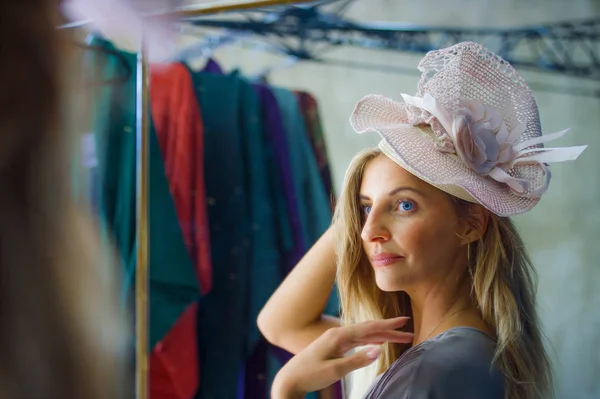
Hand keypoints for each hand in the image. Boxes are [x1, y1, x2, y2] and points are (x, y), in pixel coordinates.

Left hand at [271, 317, 412, 398]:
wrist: (289, 379)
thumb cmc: (310, 374)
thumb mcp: (334, 370)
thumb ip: (357, 360)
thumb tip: (379, 351)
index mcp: (338, 336)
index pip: (369, 328)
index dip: (388, 325)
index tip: (404, 320)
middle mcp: (338, 334)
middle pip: (368, 329)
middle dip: (388, 330)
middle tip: (408, 330)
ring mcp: (336, 340)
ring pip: (364, 335)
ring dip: (381, 335)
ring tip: (398, 337)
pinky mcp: (334, 347)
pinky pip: (357, 341)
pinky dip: (370, 340)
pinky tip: (377, 343)